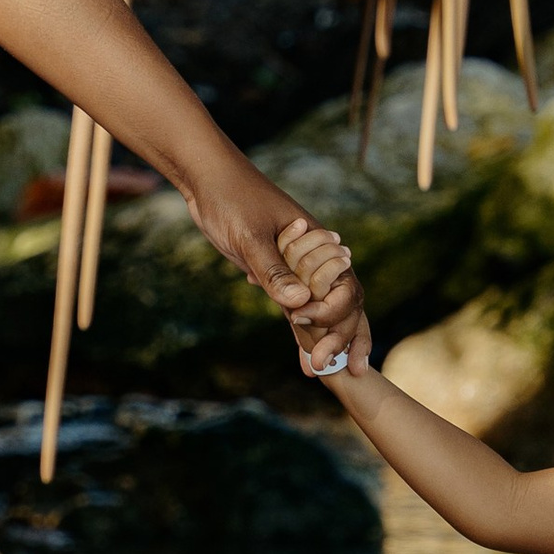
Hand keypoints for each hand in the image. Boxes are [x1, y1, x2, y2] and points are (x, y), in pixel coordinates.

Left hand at [179, 162, 367, 374]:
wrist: (209, 181)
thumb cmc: (233, 198)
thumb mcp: (250, 236)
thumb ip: (274, 270)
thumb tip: (298, 305)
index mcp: (320, 244)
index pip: (345, 287)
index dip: (334, 313)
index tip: (304, 322)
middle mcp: (315, 258)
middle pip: (341, 303)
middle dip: (340, 336)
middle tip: (326, 367)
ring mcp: (297, 268)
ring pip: (321, 309)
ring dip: (323, 339)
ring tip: (318, 372)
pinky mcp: (276, 274)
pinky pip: (297, 307)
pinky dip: (301, 331)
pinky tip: (304, 357)